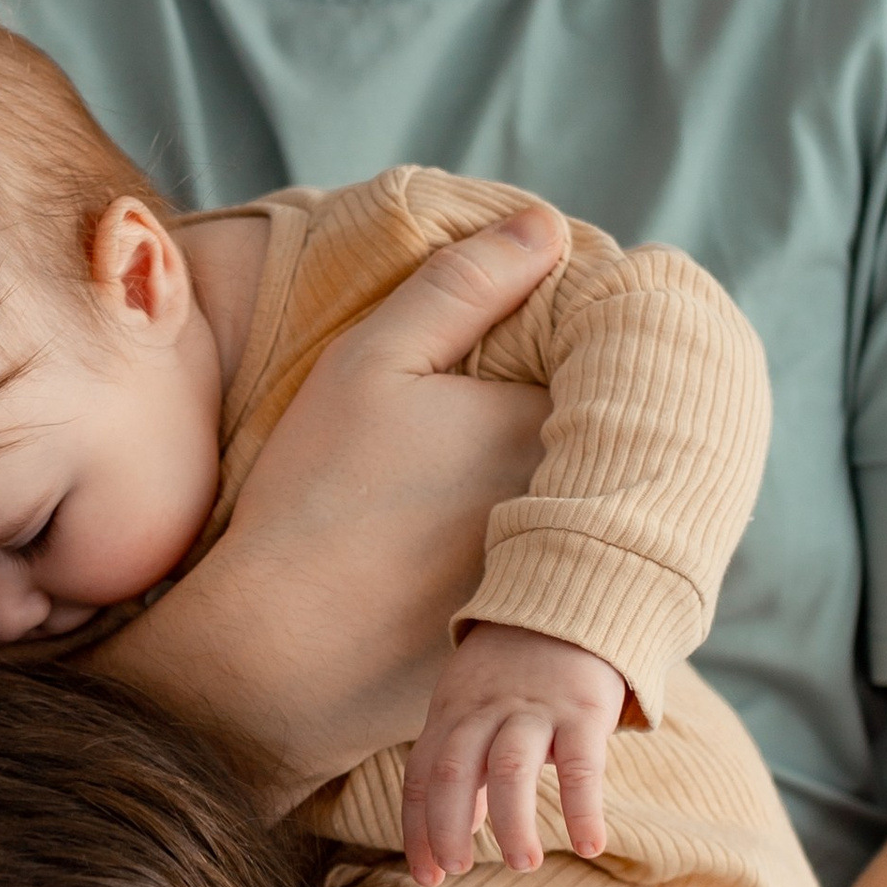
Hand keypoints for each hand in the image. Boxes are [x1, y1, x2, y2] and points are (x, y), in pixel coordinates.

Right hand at [94, 207, 564, 799]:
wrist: (277, 659)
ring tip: (475, 477)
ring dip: (568, 481)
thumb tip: (547, 227)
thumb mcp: (371, 363)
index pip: (604, 357)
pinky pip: (575, 574)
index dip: (567, 339)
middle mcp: (588, 503)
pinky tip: (473, 546)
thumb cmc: (316, 500)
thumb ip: (463, 283)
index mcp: (554, 424)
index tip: (523, 336)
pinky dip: (552, 552)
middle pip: (609, 435)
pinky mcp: (552, 642)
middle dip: (573, 412)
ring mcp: (576, 578)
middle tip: (487, 413)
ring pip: (593, 503)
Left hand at [402, 625, 625, 882]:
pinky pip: (582, 764)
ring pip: (510, 768)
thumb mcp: (473, 708)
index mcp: (451, 714)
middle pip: (452, 770)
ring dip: (511, 822)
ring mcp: (533, 709)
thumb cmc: (514, 673)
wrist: (571, 605)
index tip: (426, 877)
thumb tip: (457, 830)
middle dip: (447, 825)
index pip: (421, 776)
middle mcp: (484, 711)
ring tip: (521, 865)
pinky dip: (583, 808)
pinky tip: (589, 846)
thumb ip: (463, 766)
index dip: (418, 829)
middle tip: (456, 869)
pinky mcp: (583, 709)